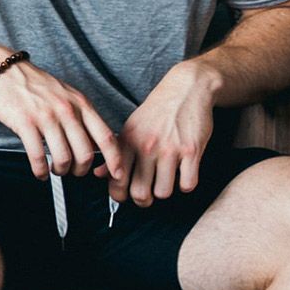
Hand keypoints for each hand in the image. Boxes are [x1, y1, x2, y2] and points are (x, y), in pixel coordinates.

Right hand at [0, 59, 127, 182]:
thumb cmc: (37, 86)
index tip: (117, 174)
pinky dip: (40, 170)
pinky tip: (40, 171)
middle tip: (72, 171)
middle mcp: (67, 110)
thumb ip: (84, 118)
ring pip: (63, 158)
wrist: (6, 71)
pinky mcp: (25, 123)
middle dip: (80, 170)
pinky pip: (38, 156)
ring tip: (55, 169)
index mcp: (81, 104)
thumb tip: (98, 145)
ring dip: (60, 171)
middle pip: (85, 154)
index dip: (115, 160)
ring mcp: (46, 116)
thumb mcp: (69, 96)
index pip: (106, 137)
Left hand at [115, 62, 218, 205]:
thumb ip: (116, 152)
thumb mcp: (131, 127)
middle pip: (140, 193)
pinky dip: (186, 185)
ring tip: (165, 181)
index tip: (125, 195)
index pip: (117, 180)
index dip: (119, 195)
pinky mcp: (191, 151)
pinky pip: (187, 184)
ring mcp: (170, 149)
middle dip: (143, 201)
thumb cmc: (158, 110)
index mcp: (129, 141)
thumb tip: (98, 174)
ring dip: (165, 191)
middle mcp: (146, 146)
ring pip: (163, 192)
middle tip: (147, 196)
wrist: (186, 88)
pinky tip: (183, 175)